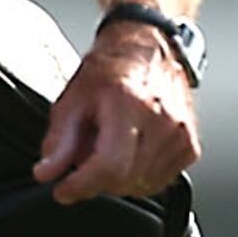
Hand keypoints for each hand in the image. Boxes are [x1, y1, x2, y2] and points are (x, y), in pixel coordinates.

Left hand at [35, 23, 200, 204]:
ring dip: (119, 180)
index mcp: (129, 103)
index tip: (64, 189)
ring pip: (142, 186)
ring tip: (110, 150)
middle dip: (96, 180)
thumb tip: (47, 173)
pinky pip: (161, 181)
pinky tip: (132, 154)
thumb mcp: (73, 98)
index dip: (81, 185)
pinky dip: (141, 177)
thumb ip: (60, 140)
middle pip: (124, 180)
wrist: (149, 47)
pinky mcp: (190, 145)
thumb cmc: (111, 69)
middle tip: (85, 160)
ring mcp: (180, 133)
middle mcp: (161, 119)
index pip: (109, 166)